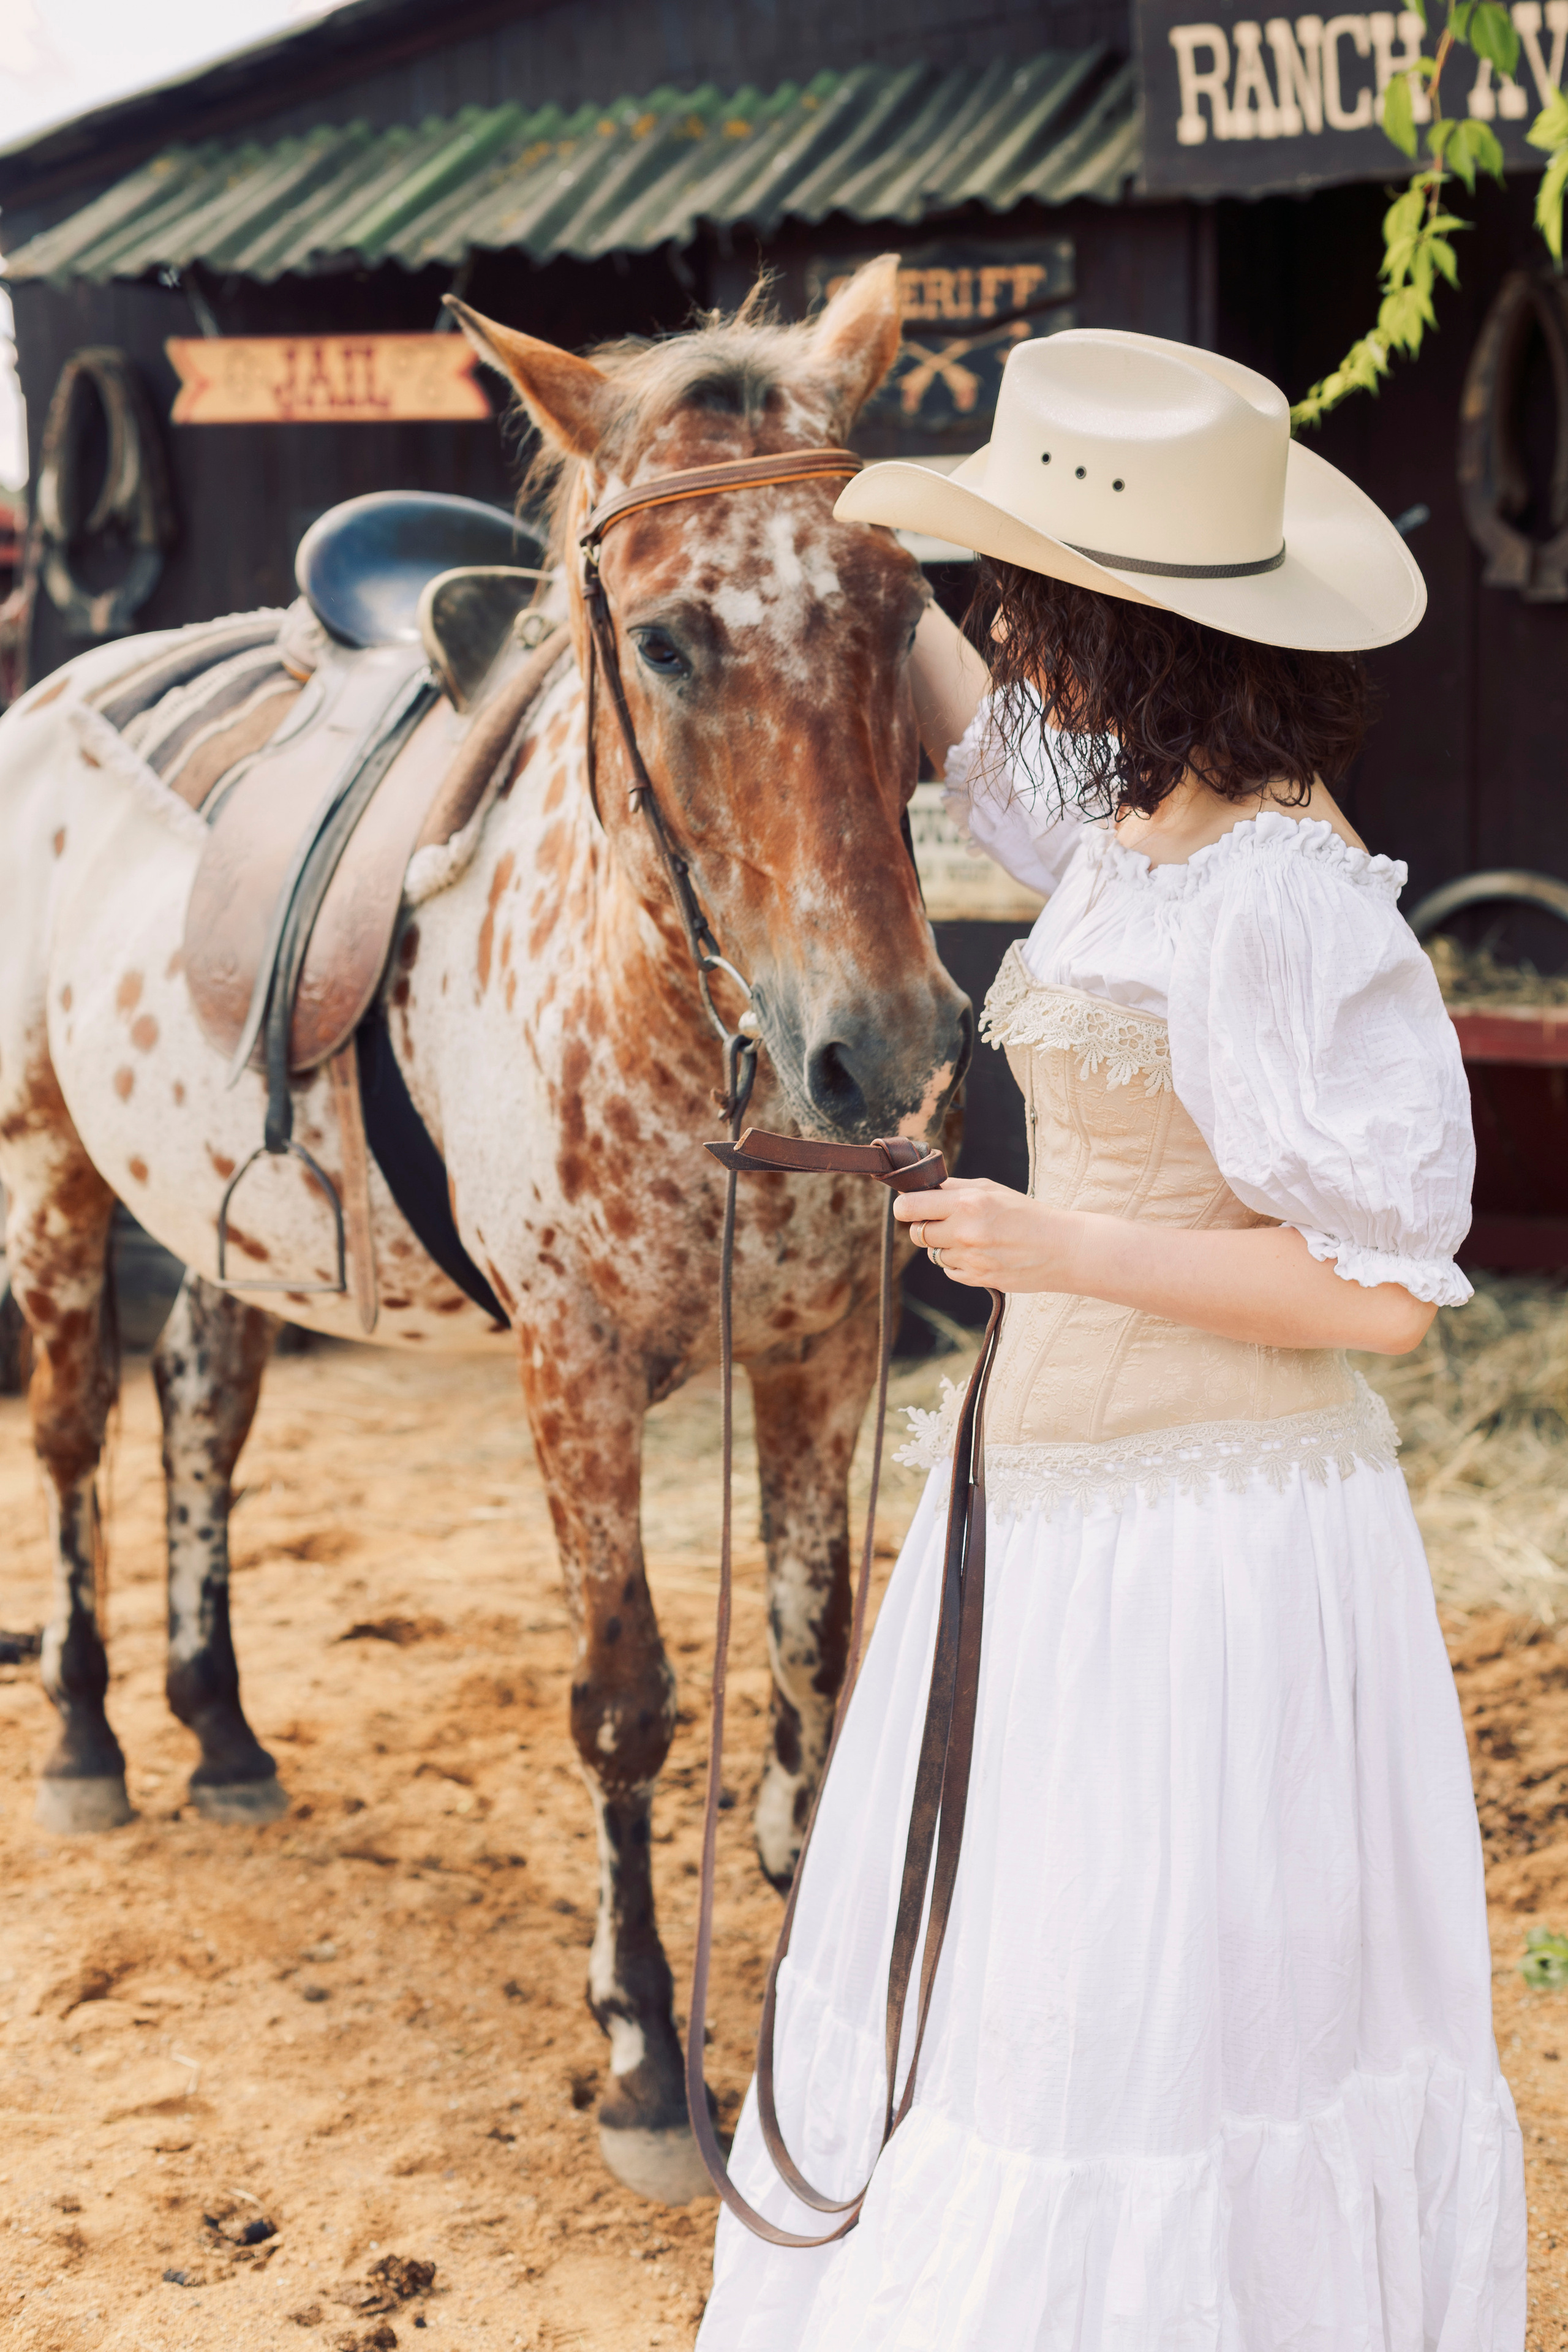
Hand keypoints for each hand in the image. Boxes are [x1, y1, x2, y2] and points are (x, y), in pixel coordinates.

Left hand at [893, 1177, 1070, 1291]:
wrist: (1062, 1249)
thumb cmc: (1027, 1214)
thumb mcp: (991, 1189)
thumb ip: (954, 1188)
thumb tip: (921, 1187)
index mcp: (967, 1203)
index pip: (910, 1207)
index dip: (904, 1207)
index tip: (909, 1207)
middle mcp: (964, 1232)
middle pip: (917, 1234)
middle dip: (925, 1228)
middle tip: (943, 1222)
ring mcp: (970, 1259)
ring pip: (934, 1254)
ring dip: (945, 1247)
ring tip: (973, 1238)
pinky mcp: (977, 1280)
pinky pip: (950, 1271)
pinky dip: (959, 1263)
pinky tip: (983, 1254)